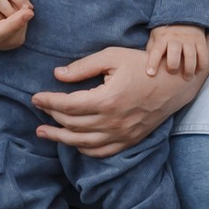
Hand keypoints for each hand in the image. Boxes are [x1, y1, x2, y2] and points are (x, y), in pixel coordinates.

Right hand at [0, 0, 33, 53]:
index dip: (14, 24)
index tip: (28, 11)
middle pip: (7, 40)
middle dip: (20, 24)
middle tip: (27, 4)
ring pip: (12, 41)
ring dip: (20, 25)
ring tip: (22, 6)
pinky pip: (10, 37)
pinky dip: (17, 25)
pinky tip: (16, 10)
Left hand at [33, 42, 203, 156]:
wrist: (173, 83)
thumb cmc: (142, 65)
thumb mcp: (112, 56)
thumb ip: (83, 67)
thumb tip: (58, 75)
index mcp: (107, 99)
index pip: (67, 105)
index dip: (48, 101)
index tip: (35, 97)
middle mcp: (112, 122)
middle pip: (71, 124)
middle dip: (51, 115)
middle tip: (39, 107)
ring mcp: (121, 134)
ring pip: (81, 142)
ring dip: (59, 138)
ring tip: (43, 132)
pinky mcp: (128, 141)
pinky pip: (100, 152)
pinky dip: (83, 148)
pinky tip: (72, 142)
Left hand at [145, 23, 207, 80]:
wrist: (184, 13)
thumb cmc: (166, 31)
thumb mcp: (155, 36)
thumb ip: (152, 49)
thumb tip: (145, 64)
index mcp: (162, 38)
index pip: (156, 50)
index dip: (153, 62)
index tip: (150, 73)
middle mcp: (175, 38)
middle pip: (174, 53)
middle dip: (173, 66)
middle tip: (172, 72)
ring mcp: (189, 39)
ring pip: (190, 56)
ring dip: (189, 69)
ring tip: (187, 78)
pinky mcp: (200, 40)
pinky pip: (203, 54)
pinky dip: (201, 65)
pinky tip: (198, 72)